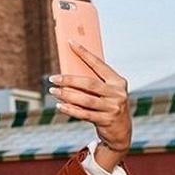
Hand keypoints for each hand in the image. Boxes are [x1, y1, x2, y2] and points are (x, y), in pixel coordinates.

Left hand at [49, 41, 130, 170]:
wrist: (121, 131)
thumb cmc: (108, 105)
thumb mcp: (106, 91)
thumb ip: (93, 82)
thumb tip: (67, 72)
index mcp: (118, 81)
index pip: (99, 64)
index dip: (84, 53)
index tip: (70, 42)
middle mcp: (118, 93)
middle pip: (90, 83)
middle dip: (69, 79)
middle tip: (53, 78)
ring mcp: (113, 108)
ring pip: (85, 99)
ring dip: (66, 95)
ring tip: (53, 91)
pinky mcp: (107, 121)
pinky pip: (84, 114)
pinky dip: (70, 109)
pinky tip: (59, 106)